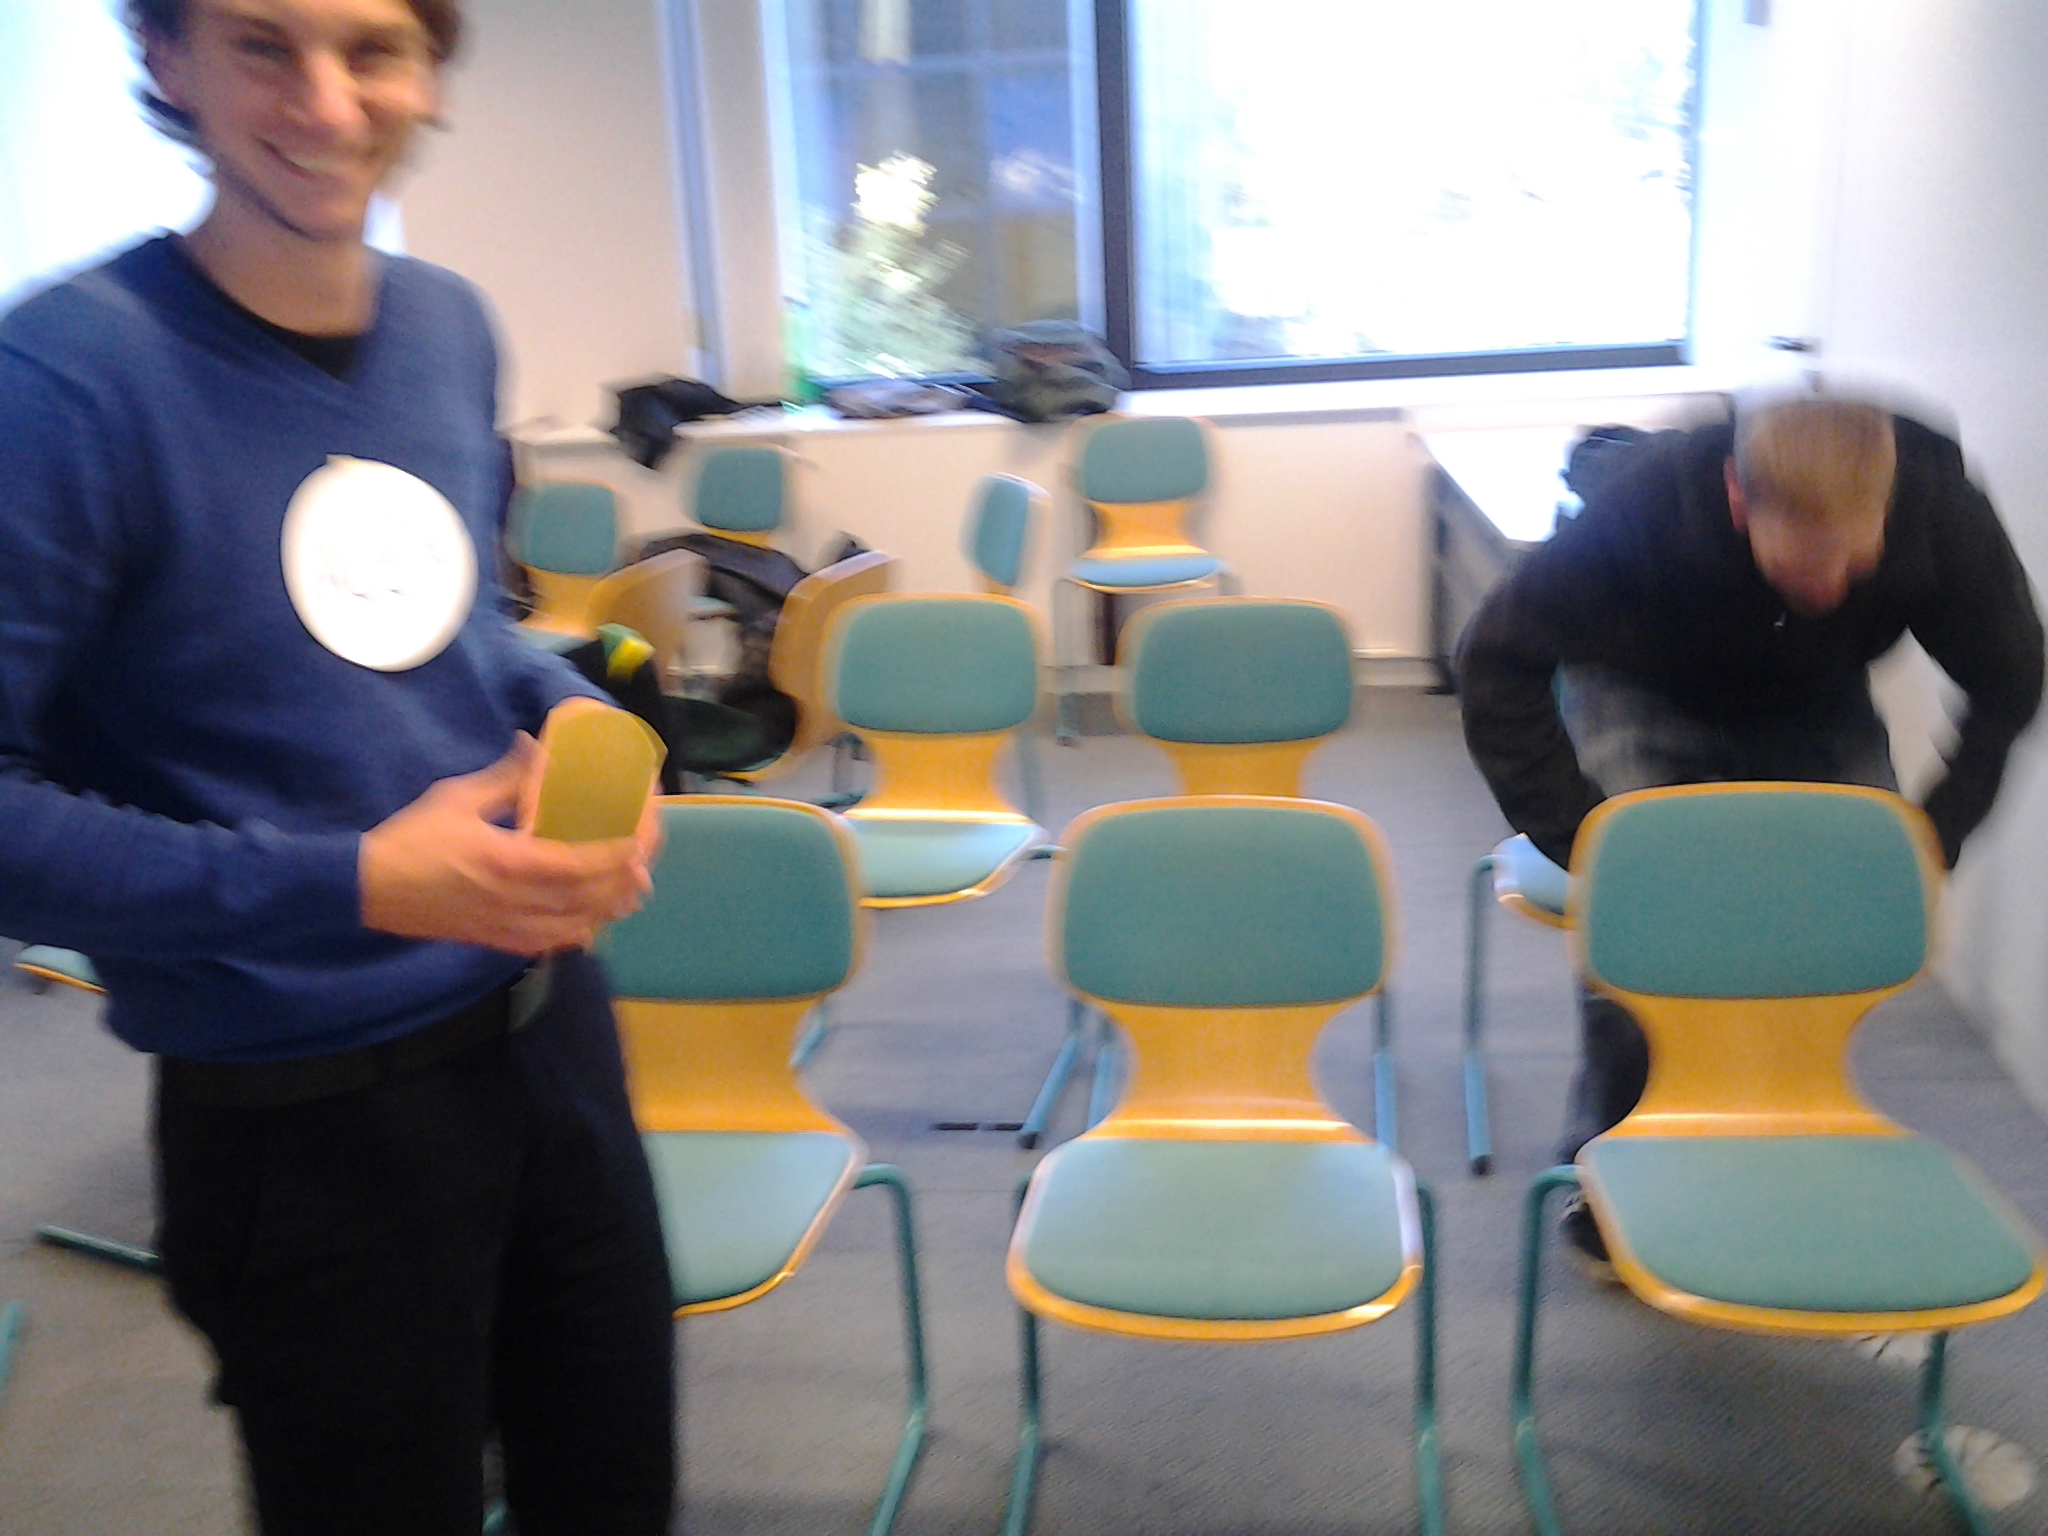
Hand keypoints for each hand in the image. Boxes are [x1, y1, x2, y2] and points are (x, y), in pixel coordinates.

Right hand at [360, 732, 654, 954]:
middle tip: (642, 863)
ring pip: (575, 927)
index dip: (616, 855)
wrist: (367, 888)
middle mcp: (515, 901)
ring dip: (606, 909)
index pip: (579, 864)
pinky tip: (589, 918)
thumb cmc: (412, 838)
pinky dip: (577, 932)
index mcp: (509, 862)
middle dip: (621, 882)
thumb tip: (537, 745)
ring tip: (627, 889)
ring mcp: (507, 927)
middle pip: (587, 900)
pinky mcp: (495, 941)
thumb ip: (507, 776)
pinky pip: (549, 944)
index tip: (638, 839)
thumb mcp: (459, 797)